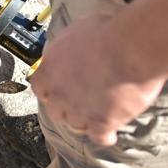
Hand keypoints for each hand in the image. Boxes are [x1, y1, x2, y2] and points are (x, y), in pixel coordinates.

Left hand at [28, 13, 164, 145]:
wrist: (128, 48)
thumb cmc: (106, 33)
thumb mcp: (79, 31)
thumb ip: (71, 46)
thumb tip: (77, 43)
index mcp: (48, 69)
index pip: (39, 88)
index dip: (50, 91)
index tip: (58, 90)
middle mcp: (58, 93)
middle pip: (56, 110)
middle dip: (67, 109)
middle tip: (80, 104)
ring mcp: (78, 110)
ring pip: (76, 125)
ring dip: (85, 123)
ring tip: (94, 119)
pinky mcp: (102, 122)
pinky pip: (99, 137)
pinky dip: (104, 136)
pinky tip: (110, 135)